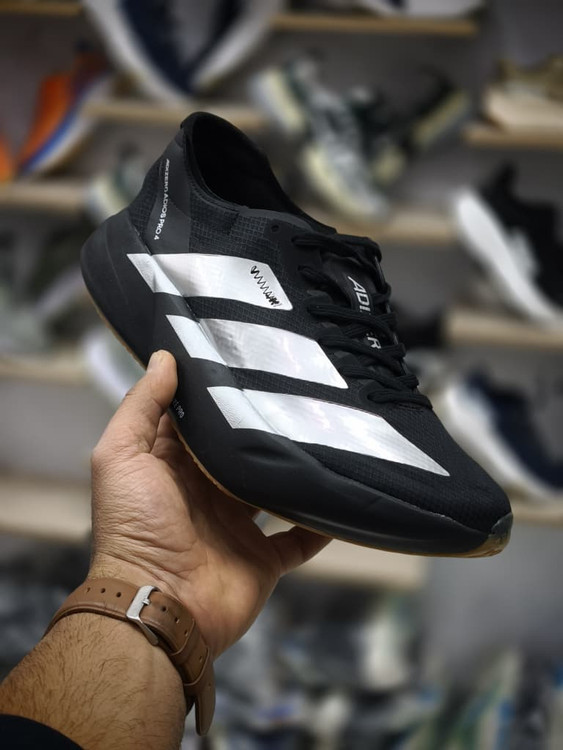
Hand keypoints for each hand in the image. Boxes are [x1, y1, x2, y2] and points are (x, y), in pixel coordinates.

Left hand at [89, 350, 329, 655]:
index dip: (213, 393)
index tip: (242, 358)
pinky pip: (299, 537)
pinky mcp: (264, 558)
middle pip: (238, 454)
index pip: (196, 423)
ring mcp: (237, 528)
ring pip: (271, 491)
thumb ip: (142, 407)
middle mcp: (205, 494)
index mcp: (172, 469)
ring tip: (325, 434)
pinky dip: (320, 522)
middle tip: (296, 388)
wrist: (162, 606)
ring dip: (291, 471)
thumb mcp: (120, 457)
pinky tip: (340, 496)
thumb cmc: (134, 529)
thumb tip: (164, 358)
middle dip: (260, 428)